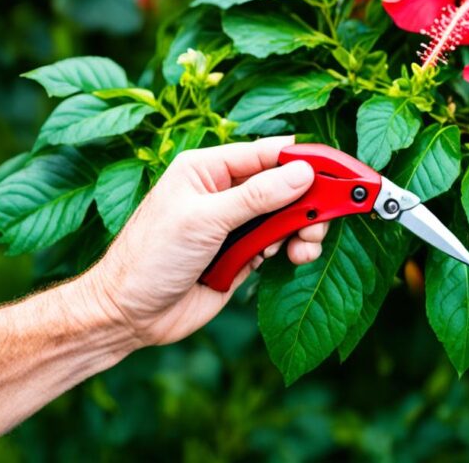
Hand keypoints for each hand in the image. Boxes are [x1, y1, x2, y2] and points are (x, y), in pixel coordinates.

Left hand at [86, 136, 327, 347]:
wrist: (129, 315)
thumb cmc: (151, 258)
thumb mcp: (205, 219)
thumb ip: (257, 196)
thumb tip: (303, 173)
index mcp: (208, 168)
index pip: (269, 153)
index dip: (307, 161)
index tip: (340, 172)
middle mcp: (224, 191)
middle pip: (286, 185)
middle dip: (309, 202)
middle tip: (321, 220)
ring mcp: (235, 223)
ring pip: (287, 216)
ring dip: (303, 229)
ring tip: (306, 246)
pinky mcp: (243, 253)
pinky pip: (280, 243)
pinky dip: (293, 249)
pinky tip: (293, 258)